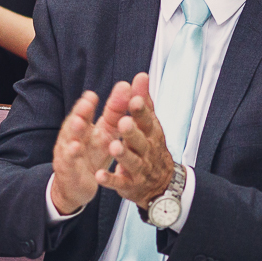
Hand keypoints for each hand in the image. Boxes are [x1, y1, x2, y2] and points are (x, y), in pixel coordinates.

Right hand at [50, 83, 131, 214]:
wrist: (75, 186)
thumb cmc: (92, 155)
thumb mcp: (105, 134)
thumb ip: (114, 112)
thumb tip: (126, 86)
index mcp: (86, 127)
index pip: (90, 111)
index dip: (98, 101)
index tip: (103, 91)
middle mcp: (74, 136)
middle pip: (76, 120)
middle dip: (82, 111)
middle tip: (88, 101)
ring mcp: (68, 152)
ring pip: (69, 139)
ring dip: (74, 130)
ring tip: (80, 122)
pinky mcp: (67, 170)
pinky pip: (69, 162)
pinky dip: (71, 155)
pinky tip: (76, 148)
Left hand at [95, 73, 175, 208]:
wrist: (162, 184)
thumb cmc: (152, 147)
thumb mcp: (150, 125)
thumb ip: (143, 101)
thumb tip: (141, 76)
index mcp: (151, 134)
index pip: (147, 120)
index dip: (141, 111)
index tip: (134, 99)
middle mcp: (147, 150)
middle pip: (140, 141)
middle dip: (132, 132)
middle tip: (123, 122)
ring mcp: (139, 169)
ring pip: (131, 161)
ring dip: (123, 154)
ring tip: (113, 147)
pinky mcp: (130, 185)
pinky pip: (120, 182)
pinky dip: (110, 180)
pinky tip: (99, 176)